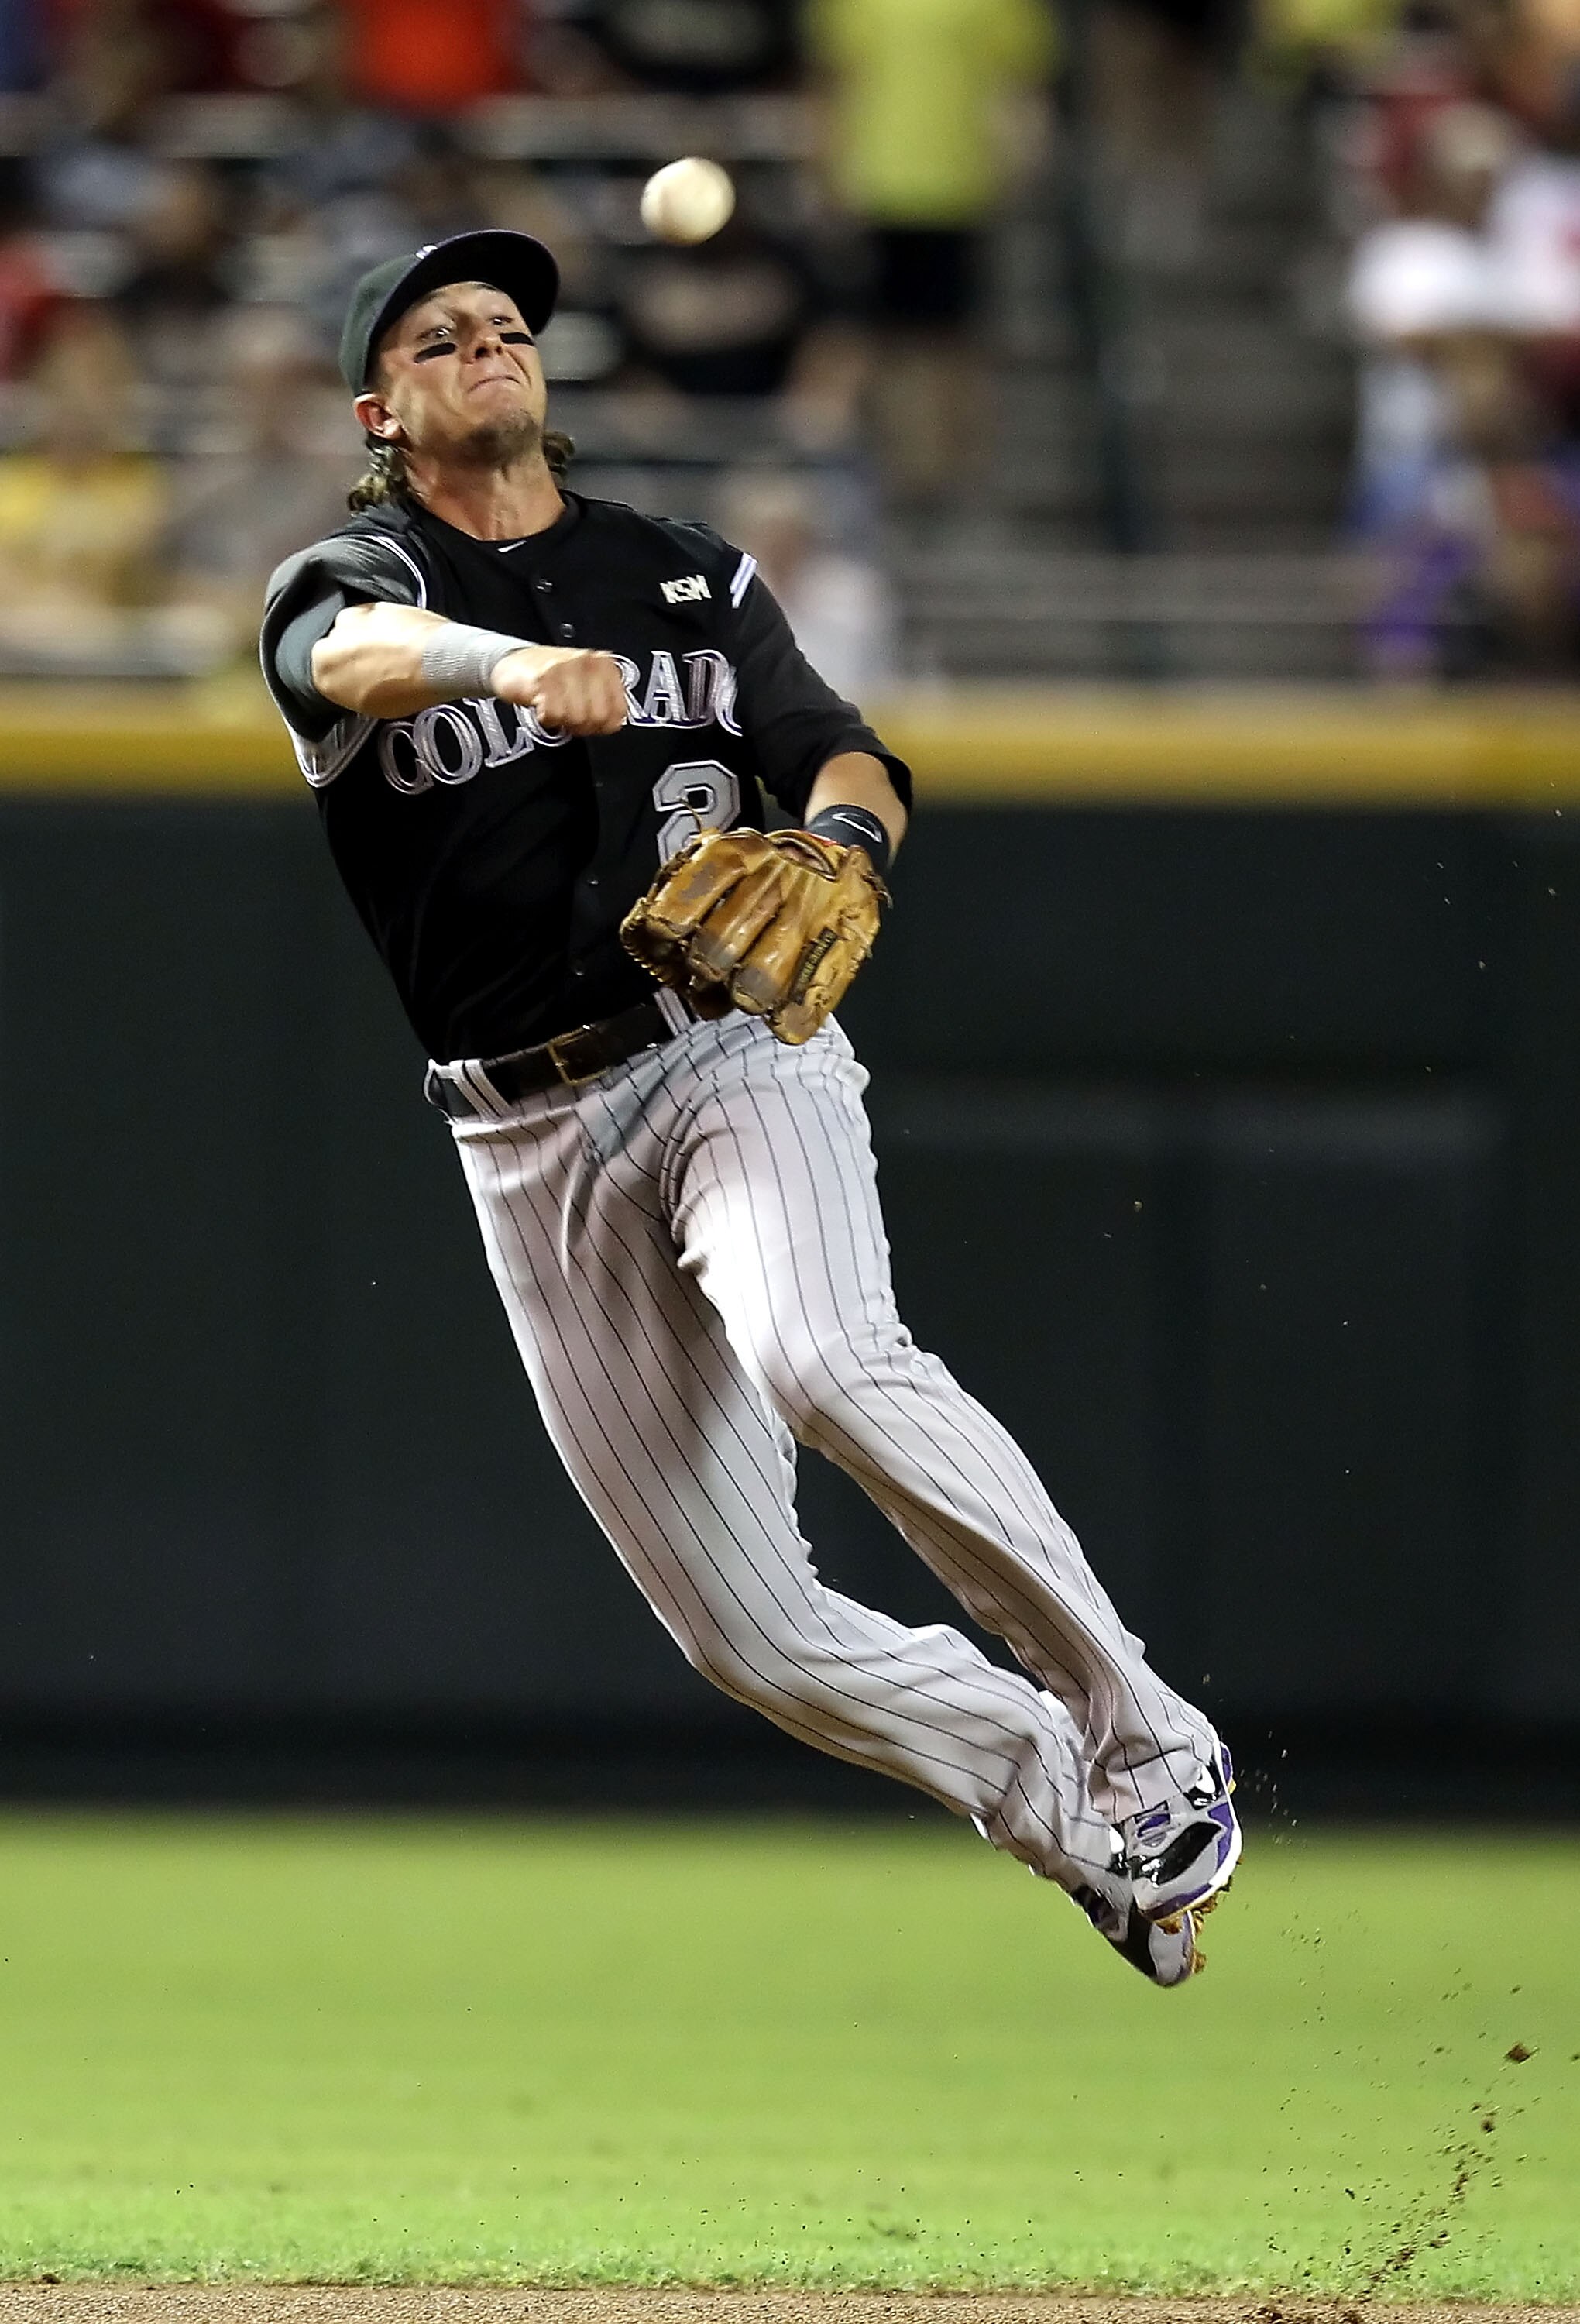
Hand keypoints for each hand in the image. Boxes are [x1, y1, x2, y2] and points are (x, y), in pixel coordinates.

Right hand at [494, 645, 627, 734]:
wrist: (515, 662)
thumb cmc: (553, 677)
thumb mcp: (587, 684)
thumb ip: (605, 702)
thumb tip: (612, 723)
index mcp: (605, 666)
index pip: (617, 713)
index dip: (601, 726)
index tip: (589, 722)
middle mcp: (588, 663)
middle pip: (597, 718)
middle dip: (581, 726)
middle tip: (568, 717)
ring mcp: (566, 668)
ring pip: (576, 717)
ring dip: (562, 721)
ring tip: (554, 709)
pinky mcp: (543, 677)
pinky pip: (553, 714)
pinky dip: (546, 718)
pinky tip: (542, 706)